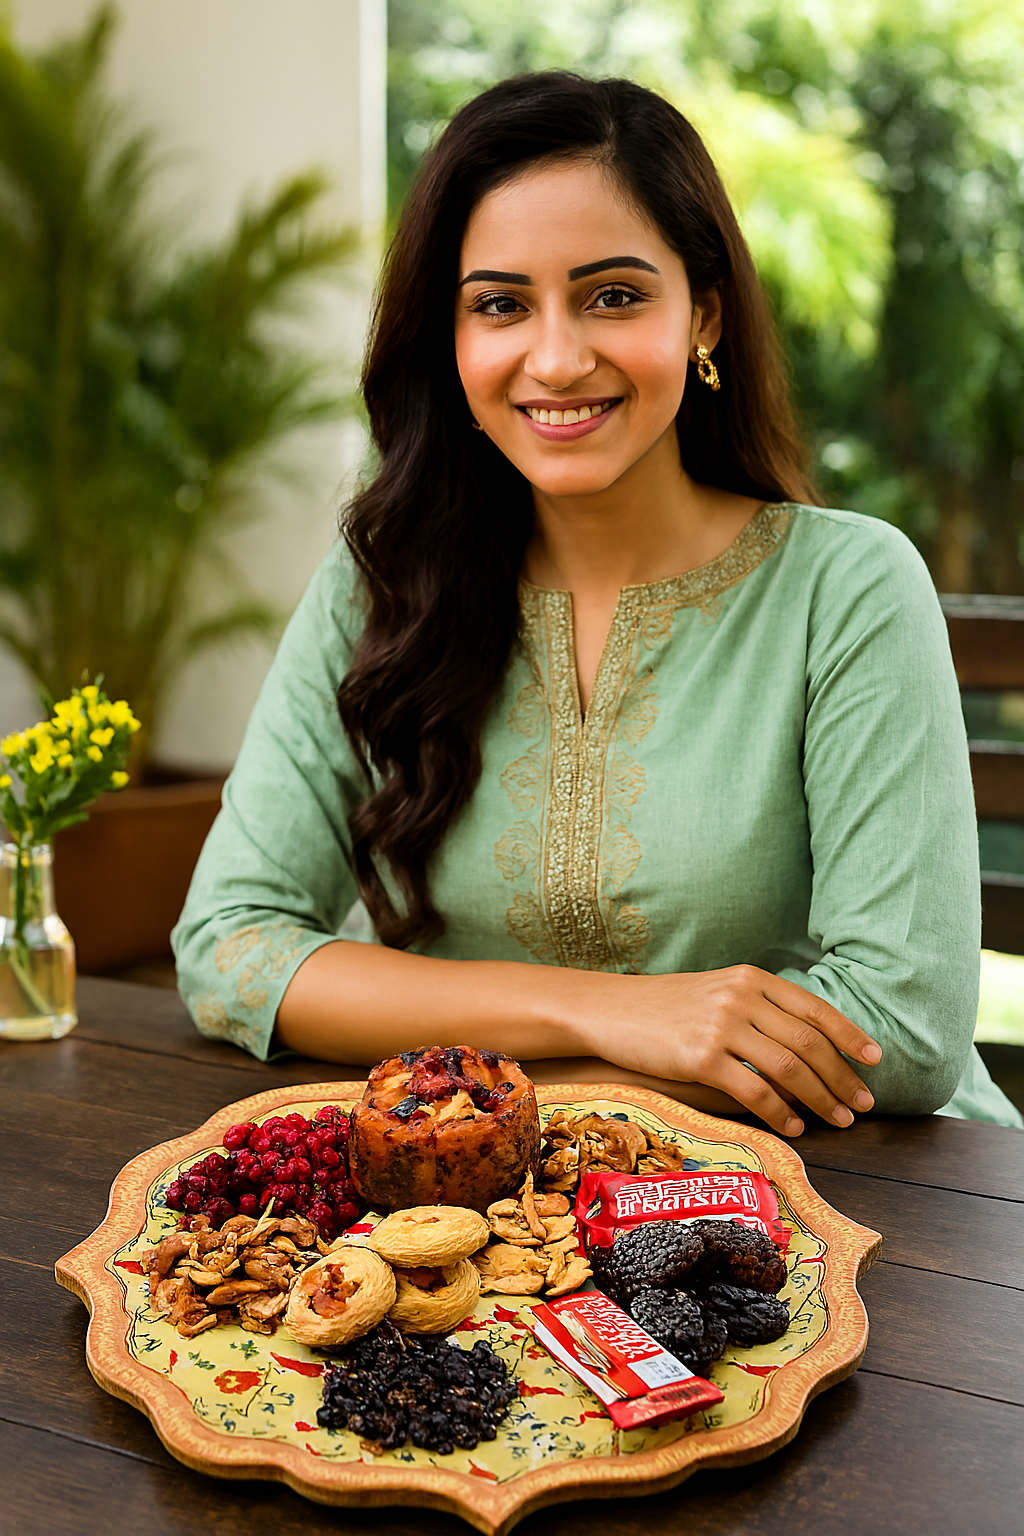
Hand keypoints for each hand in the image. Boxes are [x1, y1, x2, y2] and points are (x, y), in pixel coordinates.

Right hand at [576, 965, 881, 1136]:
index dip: (850, 1035)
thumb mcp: (718, 991)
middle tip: (863, 1104)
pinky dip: (781, 1113)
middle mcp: (741, 997)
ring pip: (789, 1068)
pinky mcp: (701, 1058)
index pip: (814, 1008)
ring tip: (839, 1120)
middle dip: (842, 1077)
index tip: (874, 1060)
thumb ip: (759, 1008)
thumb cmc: (666, 1007)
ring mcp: (721, 1026)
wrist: (611, 1010)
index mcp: (751, 978)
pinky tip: (794, 1127)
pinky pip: (755, 1091)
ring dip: (821, 1099)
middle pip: (808, 1042)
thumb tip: (808, 1044)